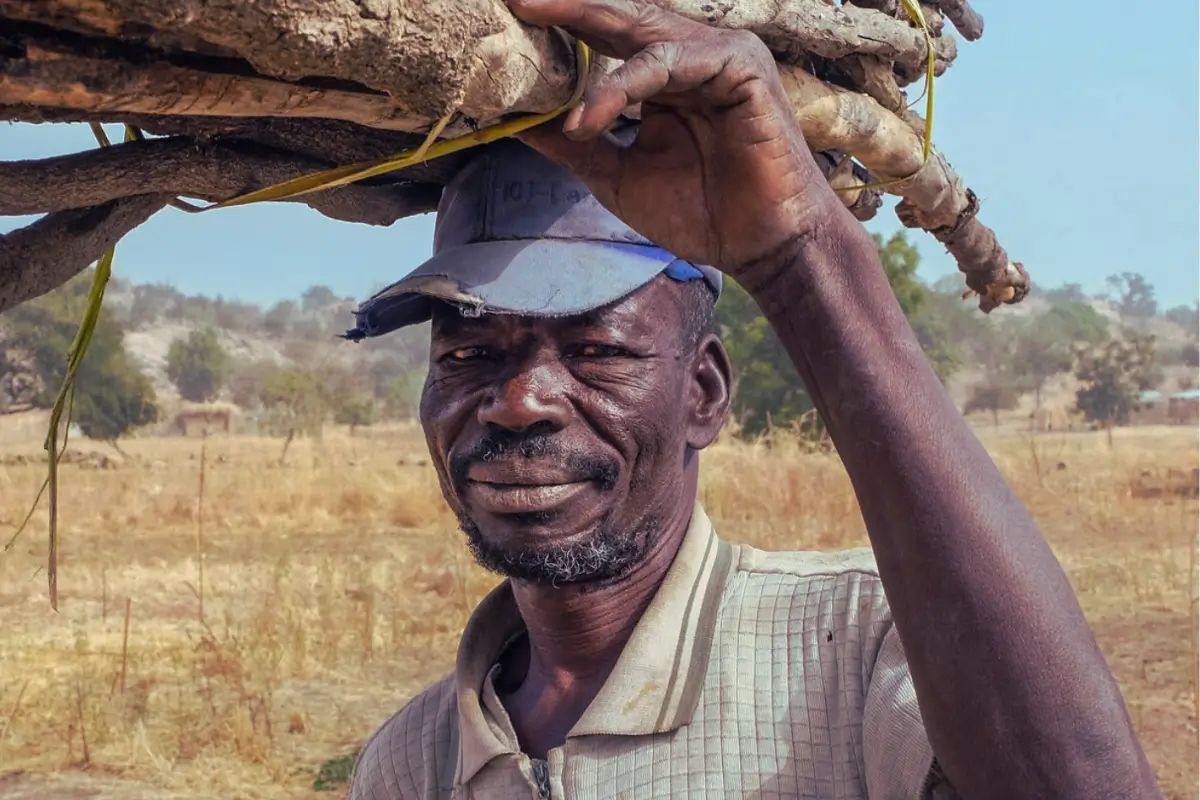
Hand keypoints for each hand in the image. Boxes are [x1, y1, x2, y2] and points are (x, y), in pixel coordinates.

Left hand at [510, 0, 845, 273]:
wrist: (761, 246)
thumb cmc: (701, 212)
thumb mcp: (618, 176)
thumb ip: (574, 145)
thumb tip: (518, 124)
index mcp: (665, 73)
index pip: (604, 36)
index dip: (559, 25)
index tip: (506, 20)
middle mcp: (691, 53)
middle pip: (619, 15)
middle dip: (564, 6)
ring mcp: (718, 55)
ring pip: (640, 29)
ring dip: (583, 33)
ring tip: (532, 56)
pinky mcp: (739, 67)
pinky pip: (668, 62)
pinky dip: (623, 86)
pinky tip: (589, 116)